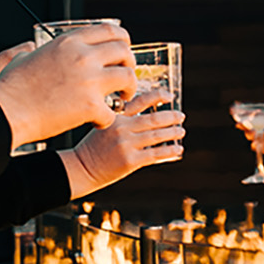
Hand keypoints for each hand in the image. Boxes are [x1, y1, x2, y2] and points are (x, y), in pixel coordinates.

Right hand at [0, 25, 135, 143]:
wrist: (6, 110)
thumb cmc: (11, 87)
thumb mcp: (30, 56)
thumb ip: (46, 51)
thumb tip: (39, 49)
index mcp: (69, 42)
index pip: (109, 31)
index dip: (123, 41)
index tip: (124, 50)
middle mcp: (83, 57)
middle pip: (124, 52)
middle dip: (129, 65)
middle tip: (125, 78)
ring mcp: (89, 80)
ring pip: (128, 78)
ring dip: (128, 90)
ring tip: (120, 99)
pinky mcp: (90, 106)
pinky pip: (113, 111)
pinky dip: (107, 119)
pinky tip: (97, 122)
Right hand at [62, 91, 185, 196]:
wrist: (82, 168)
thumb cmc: (95, 147)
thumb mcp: (105, 125)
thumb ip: (125, 119)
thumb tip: (151, 117)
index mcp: (116, 117)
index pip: (140, 101)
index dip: (158, 96)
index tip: (170, 96)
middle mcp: (122, 128)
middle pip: (154, 119)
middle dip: (171, 117)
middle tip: (181, 116)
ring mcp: (126, 144)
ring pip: (157, 136)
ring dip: (173, 132)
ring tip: (181, 131)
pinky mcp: (130, 160)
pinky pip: (156, 154)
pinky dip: (170, 150)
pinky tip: (178, 149)